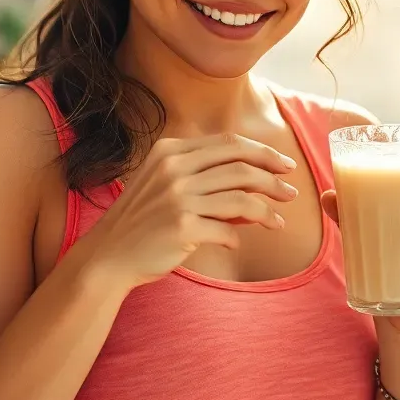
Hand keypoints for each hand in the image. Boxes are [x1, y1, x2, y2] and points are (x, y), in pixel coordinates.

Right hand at [82, 134, 293, 289]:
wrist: (107, 255)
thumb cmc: (140, 222)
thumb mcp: (163, 185)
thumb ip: (202, 178)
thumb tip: (253, 187)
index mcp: (170, 151)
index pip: (229, 143)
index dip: (262, 152)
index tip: (283, 164)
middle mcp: (174, 169)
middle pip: (240, 165)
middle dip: (273, 178)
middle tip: (291, 191)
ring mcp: (178, 197)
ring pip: (241, 197)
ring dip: (266, 210)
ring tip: (279, 221)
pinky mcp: (182, 227)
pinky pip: (227, 230)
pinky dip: (237, 236)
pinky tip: (239, 241)